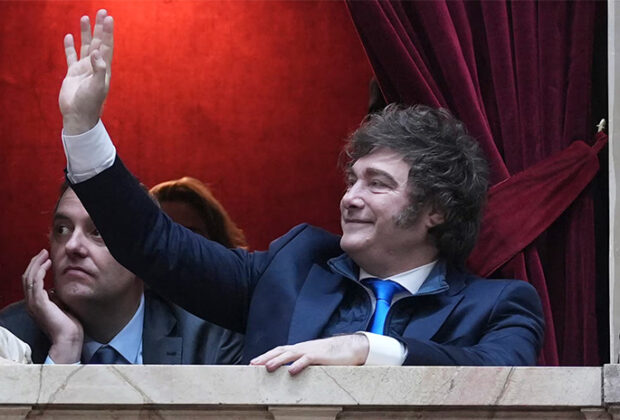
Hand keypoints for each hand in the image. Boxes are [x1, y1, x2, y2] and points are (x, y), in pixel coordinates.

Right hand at [22, 249, 83, 362]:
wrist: (68, 338)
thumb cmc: (68, 324)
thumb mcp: (60, 306)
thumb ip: (55, 297)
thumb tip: (55, 288)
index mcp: (35, 304)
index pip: (30, 282)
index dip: (36, 268)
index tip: (45, 258)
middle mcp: (31, 303)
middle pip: (26, 277)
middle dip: (34, 263)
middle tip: (43, 252)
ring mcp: (33, 303)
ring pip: (29, 277)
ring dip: (36, 263)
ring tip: (45, 254)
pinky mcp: (39, 303)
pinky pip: (35, 282)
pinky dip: (40, 270)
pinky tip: (48, 264)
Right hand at [59, 9, 113, 134]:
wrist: (78, 116)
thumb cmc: (90, 104)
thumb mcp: (97, 86)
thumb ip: (99, 69)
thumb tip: (97, 52)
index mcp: (104, 69)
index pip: (106, 46)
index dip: (108, 32)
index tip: (109, 18)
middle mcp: (95, 67)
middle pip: (98, 42)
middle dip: (100, 28)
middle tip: (102, 11)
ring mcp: (84, 70)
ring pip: (85, 47)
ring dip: (86, 33)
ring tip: (85, 18)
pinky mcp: (72, 74)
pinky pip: (71, 57)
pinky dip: (70, 47)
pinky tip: (69, 37)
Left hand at [249, 334, 369, 374]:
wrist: (349, 348)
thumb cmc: (331, 355)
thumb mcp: (313, 359)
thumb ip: (302, 363)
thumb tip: (289, 371)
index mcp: (300, 349)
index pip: (279, 351)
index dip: (266, 356)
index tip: (254, 362)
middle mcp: (302, 348)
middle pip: (280, 350)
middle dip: (266, 357)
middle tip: (253, 364)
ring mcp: (310, 351)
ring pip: (291, 354)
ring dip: (278, 360)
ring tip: (267, 367)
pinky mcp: (320, 356)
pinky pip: (307, 360)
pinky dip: (298, 364)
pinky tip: (291, 371)